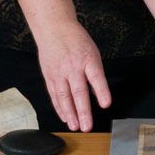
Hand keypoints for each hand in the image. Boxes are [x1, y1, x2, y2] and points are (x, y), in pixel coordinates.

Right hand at [28, 16, 111, 132]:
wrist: (53, 27)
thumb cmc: (76, 40)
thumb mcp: (92, 52)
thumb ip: (95, 73)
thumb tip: (98, 96)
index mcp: (87, 58)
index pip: (96, 76)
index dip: (101, 91)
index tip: (105, 104)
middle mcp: (72, 66)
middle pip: (78, 91)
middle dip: (83, 111)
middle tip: (87, 126)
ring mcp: (59, 71)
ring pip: (64, 96)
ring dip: (70, 113)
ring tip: (75, 126)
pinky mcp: (49, 75)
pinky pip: (54, 94)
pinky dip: (59, 107)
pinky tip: (65, 117)